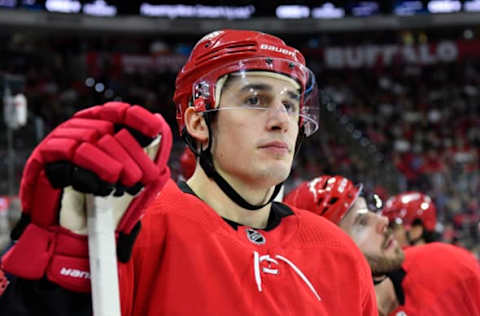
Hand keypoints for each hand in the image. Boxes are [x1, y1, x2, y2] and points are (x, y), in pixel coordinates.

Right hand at [1, 102, 172, 291]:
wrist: (76, 235)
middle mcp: (79, 129)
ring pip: (91, 138)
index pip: (119, 111)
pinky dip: (92, 170)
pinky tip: (102, 188)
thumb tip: (158, 122)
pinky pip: (70, 154)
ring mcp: (60, 141)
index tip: (155, 129)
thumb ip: (147, 153)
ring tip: (124, 186)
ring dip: (114, 164)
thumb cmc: (106, 204)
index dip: (138, 117)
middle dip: (132, 154)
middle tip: (142, 178)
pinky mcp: (44, 158)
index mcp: (100, 128)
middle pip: (108, 127)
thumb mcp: (134, 178)